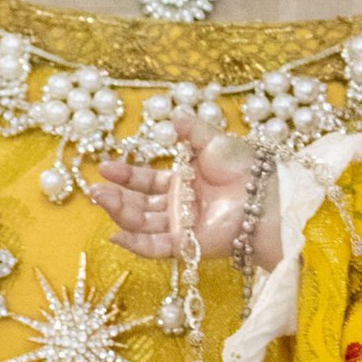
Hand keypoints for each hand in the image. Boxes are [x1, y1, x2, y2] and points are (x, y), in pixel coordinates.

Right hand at [90, 114, 277, 266]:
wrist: (267, 196)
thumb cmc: (246, 170)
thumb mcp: (213, 141)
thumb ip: (190, 130)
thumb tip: (172, 114)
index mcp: (185, 184)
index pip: (147, 181)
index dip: (126, 174)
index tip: (104, 166)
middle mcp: (181, 207)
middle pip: (140, 205)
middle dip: (115, 196)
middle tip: (94, 188)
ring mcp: (183, 227)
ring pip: (143, 224)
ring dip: (119, 213)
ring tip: (100, 198)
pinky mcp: (187, 245)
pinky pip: (156, 247)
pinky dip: (135, 243)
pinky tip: (116, 234)